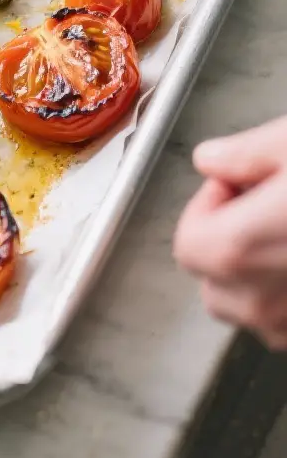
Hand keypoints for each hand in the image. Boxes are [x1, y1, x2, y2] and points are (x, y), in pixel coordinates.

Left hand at [174, 116, 286, 349]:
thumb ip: (243, 152)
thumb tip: (211, 159)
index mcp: (235, 249)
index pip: (188, 241)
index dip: (209, 206)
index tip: (237, 185)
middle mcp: (260, 302)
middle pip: (214, 279)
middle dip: (233, 240)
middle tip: (268, 204)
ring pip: (252, 305)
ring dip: (262, 272)